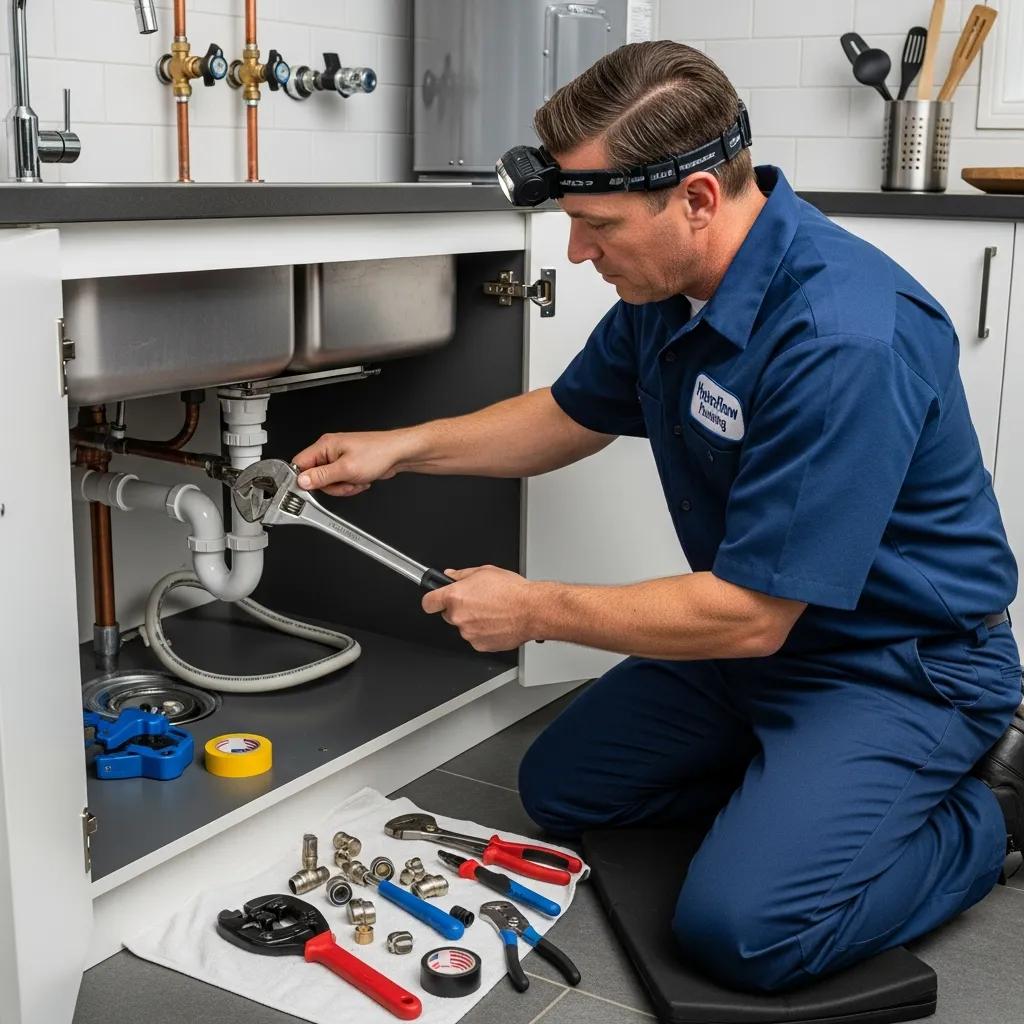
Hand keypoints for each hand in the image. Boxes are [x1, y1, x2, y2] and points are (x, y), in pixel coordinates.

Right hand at [292, 430, 411, 496]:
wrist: (398, 454)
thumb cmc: (378, 453)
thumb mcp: (346, 469)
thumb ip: (322, 476)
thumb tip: (302, 481)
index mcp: (325, 445)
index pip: (300, 463)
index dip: (303, 479)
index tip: (311, 489)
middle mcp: (330, 450)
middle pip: (315, 477)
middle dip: (332, 486)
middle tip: (345, 483)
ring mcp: (339, 458)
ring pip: (329, 482)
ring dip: (343, 487)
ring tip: (356, 480)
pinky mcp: (347, 466)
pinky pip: (341, 482)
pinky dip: (350, 485)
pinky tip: (360, 480)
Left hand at [422, 565, 539, 651]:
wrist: (532, 611)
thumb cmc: (513, 591)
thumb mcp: (485, 571)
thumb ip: (462, 575)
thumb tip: (450, 576)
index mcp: (455, 596)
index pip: (428, 602)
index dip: (432, 600)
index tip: (435, 600)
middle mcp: (459, 616)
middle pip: (448, 615)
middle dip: (459, 609)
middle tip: (478, 602)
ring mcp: (468, 633)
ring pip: (464, 627)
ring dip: (473, 621)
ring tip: (492, 612)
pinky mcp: (480, 645)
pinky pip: (476, 638)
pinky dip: (483, 632)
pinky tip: (496, 622)